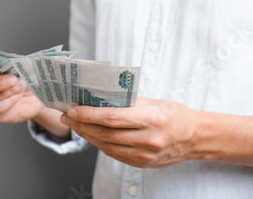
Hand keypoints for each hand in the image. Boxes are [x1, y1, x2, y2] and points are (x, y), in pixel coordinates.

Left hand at [60, 98, 196, 167]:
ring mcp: (145, 155)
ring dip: (87, 135)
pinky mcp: (142, 164)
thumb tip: (96, 99)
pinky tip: (90, 135)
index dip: (89, 114)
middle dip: (82, 124)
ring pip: (107, 145)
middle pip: (106, 133)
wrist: (195, 137)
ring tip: (75, 124)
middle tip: (67, 116)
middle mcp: (149, 140)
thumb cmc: (172, 114)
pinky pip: (114, 154)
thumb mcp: (152, 102)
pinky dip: (99, 144)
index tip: (73, 109)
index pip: (112, 118)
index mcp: (152, 119)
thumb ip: (126, 103)